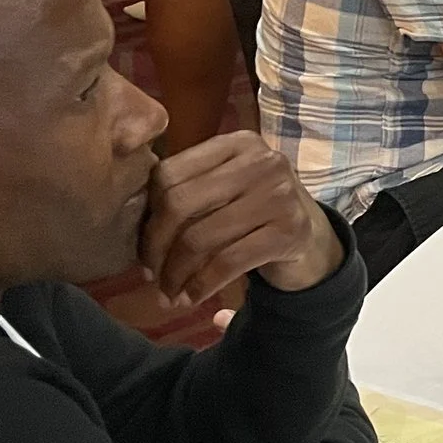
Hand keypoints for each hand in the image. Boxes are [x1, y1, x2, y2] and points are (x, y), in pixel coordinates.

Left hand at [140, 133, 343, 304]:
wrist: (315, 242)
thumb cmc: (257, 215)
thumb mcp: (227, 188)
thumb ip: (188, 188)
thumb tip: (127, 217)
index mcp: (238, 143)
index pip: (169, 174)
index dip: (146, 216)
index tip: (141, 249)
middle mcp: (262, 161)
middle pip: (179, 204)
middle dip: (156, 247)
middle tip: (151, 276)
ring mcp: (281, 195)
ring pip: (201, 237)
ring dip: (176, 274)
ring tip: (168, 294)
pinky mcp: (291, 231)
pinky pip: (227, 262)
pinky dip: (201, 286)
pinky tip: (191, 299)